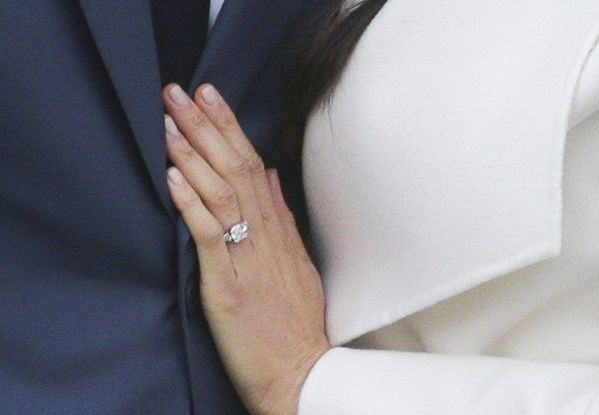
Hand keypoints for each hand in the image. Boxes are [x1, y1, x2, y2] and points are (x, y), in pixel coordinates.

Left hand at [162, 83, 329, 414]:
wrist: (301, 374)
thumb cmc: (297, 325)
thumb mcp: (299, 264)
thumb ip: (284, 219)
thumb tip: (273, 177)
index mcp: (279, 232)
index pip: (255, 166)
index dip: (231, 128)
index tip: (212, 96)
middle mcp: (265, 239)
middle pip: (237, 170)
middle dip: (208, 127)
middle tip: (182, 91)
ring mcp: (247, 262)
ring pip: (223, 196)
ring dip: (194, 155)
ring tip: (170, 122)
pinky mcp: (227, 288)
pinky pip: (210, 239)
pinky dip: (191, 205)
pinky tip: (174, 178)